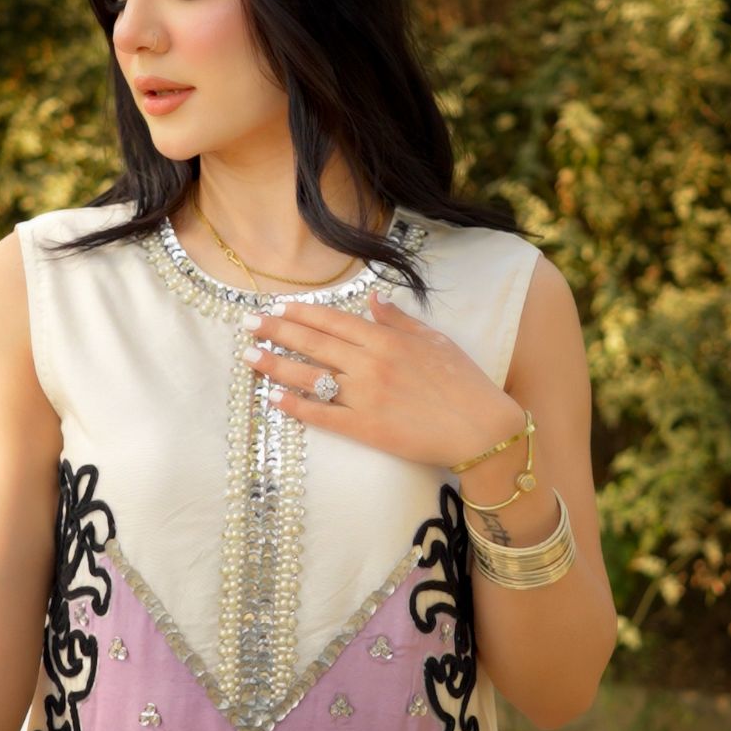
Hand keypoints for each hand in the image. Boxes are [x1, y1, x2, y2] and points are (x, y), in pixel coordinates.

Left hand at [241, 290, 525, 467]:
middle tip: (248, 325)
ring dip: (276, 365)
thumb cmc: (465, 384)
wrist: (481, 430)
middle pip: (313, 342)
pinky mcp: (366, 428)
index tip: (277, 308)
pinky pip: (323, 415)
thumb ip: (400, 321)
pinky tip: (274, 400)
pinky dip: (297, 406)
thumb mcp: (436, 341)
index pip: (333, 320)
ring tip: (250, 357)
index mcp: (386, 339)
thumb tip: (375, 300)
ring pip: (310, 376)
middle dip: (276, 331)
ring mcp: (366, 396)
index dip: (301, 313)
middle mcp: (370, 363)